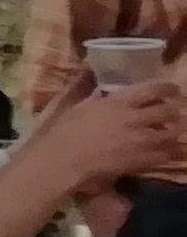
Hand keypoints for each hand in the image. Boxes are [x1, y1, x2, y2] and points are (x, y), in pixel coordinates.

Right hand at [49, 77, 186, 193]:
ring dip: (175, 132)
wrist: (62, 160)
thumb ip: (88, 90)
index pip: (153, 89)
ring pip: (172, 133)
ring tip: (172, 133)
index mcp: (118, 102)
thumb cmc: (62, 131)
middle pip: (168, 111)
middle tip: (173, 113)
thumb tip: (90, 75)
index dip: (168, 88)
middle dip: (174, 111)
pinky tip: (166, 152)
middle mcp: (134, 119)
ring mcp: (140, 141)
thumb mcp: (74, 104)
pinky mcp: (141, 161)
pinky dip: (170, 152)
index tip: (173, 90)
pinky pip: (167, 155)